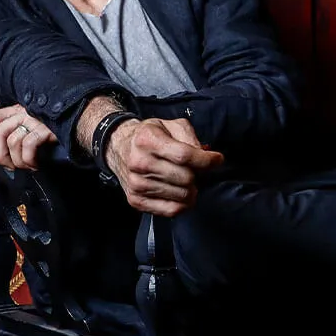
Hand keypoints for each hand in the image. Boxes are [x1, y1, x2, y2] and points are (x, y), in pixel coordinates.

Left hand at [0, 104, 54, 170]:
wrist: (81, 127)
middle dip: (0, 154)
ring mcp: (35, 119)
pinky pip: (28, 146)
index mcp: (19, 110)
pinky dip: (29, 160)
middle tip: (9, 167)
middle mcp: (25, 112)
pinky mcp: (45, 128)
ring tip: (27, 167)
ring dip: (17, 161)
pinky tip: (36, 165)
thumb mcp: (32, 129)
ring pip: (13, 142)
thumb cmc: (56, 133)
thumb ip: (16, 133)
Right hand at [105, 117, 224, 216]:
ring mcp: (136, 184)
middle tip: (196, 170)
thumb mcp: (169, 125)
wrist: (118, 148)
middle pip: (185, 178)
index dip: (206, 160)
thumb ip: (190, 137)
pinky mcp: (136, 200)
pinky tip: (181, 193)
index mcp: (147, 140)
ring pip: (182, 196)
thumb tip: (207, 156)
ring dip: (191, 189)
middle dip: (198, 174)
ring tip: (186, 180)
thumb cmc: (149, 137)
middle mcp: (139, 163)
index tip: (217, 160)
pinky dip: (183, 204)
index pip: (184, 156)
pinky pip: (171, 210)